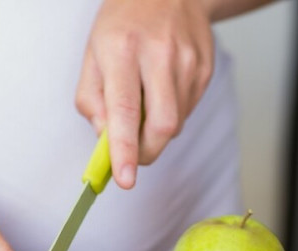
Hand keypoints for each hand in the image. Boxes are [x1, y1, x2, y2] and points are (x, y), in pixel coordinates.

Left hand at [76, 0, 214, 188]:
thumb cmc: (124, 23)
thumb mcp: (93, 54)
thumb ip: (92, 100)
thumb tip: (105, 140)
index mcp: (122, 49)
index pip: (124, 110)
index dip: (124, 150)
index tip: (124, 178)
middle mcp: (159, 54)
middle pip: (161, 126)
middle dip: (146, 152)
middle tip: (132, 156)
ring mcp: (188, 61)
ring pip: (176, 123)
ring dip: (156, 131)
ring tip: (145, 103)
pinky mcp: (205, 68)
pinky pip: (188, 110)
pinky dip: (171, 113)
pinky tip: (162, 90)